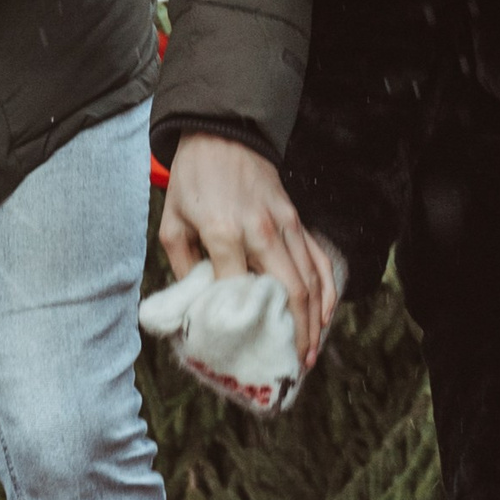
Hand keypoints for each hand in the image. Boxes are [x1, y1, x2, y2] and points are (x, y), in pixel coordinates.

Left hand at [159, 134, 339, 366]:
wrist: (223, 133)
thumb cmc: (193, 179)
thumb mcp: (172, 221)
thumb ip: (181, 265)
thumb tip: (192, 306)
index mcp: (223, 232)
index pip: (236, 288)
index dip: (239, 322)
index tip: (238, 349)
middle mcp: (260, 231)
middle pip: (287, 290)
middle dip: (293, 333)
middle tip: (290, 366)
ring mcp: (284, 225)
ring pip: (309, 280)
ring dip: (314, 321)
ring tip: (308, 353)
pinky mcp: (296, 220)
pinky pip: (319, 259)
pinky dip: (327, 290)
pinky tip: (326, 316)